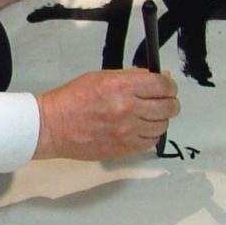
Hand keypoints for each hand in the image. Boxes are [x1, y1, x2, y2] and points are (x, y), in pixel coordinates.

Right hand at [34, 68, 179, 160]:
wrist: (54, 126)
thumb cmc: (73, 98)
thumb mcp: (101, 76)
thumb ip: (131, 76)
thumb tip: (158, 76)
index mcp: (120, 87)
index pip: (161, 84)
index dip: (169, 84)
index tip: (168, 84)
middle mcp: (127, 109)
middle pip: (168, 107)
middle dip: (171, 101)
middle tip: (165, 99)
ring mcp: (127, 132)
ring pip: (162, 126)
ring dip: (161, 118)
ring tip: (151, 113)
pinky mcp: (124, 149)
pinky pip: (150, 141)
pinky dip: (151, 133)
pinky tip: (142, 127)